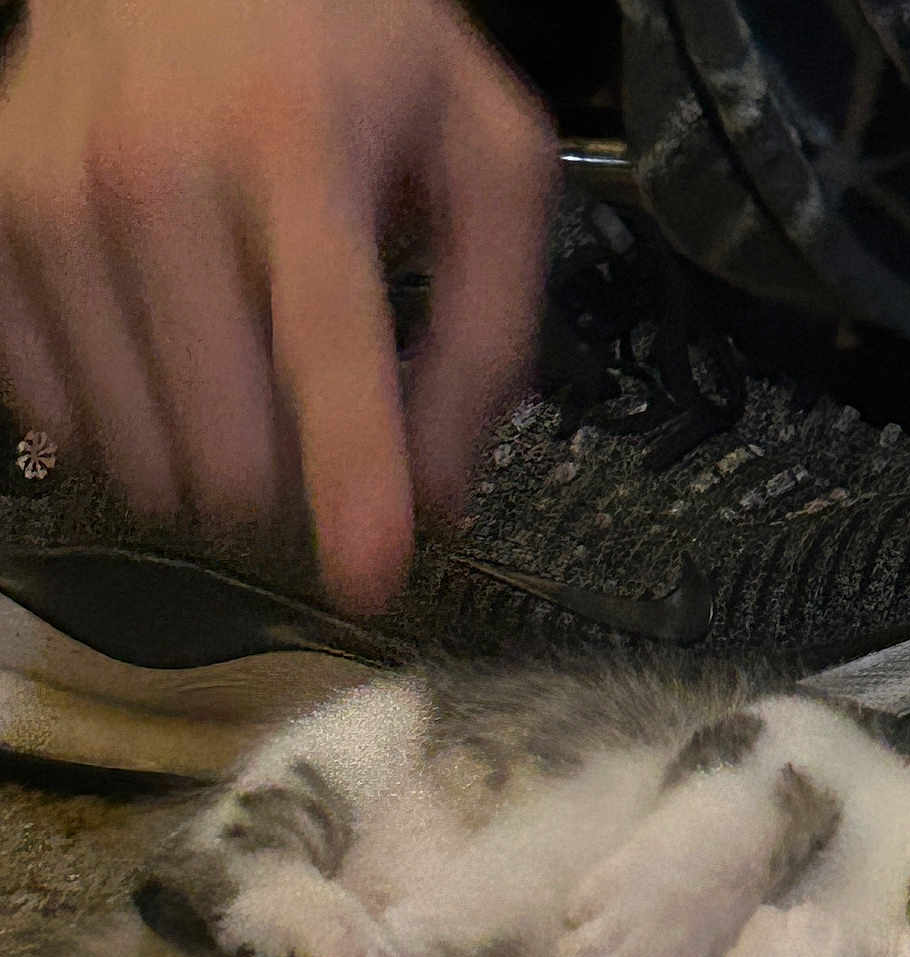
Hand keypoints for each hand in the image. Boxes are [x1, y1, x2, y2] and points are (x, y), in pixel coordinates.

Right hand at [0, 0, 555, 609]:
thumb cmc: (351, 46)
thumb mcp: (480, 151)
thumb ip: (489, 329)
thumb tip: (439, 496)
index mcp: (298, 144)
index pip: (327, 353)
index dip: (352, 486)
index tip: (368, 581)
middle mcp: (156, 174)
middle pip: (228, 447)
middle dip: (289, 486)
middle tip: (312, 424)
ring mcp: (53, 200)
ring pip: (141, 459)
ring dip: (206, 461)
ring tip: (240, 367)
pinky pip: (54, 421)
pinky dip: (123, 423)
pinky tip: (163, 352)